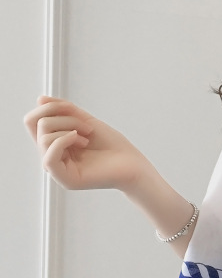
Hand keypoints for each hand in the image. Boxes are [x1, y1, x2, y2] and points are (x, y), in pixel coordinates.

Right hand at [23, 96, 148, 191]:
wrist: (132, 162)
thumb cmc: (112, 145)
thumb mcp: (85, 120)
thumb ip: (63, 110)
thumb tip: (40, 99)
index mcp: (53, 143)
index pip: (33, 120)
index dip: (49, 107)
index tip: (71, 107)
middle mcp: (51, 155)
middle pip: (37, 125)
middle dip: (64, 117)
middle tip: (87, 127)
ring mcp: (56, 169)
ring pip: (43, 138)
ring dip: (70, 128)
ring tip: (88, 136)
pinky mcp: (65, 179)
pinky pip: (49, 158)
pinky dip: (64, 141)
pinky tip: (82, 140)